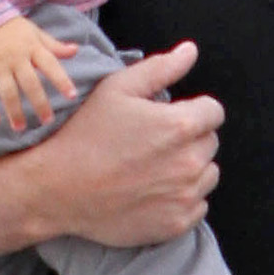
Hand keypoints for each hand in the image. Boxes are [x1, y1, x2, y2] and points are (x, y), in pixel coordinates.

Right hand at [0, 14, 80, 133]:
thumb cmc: (10, 29)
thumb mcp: (33, 32)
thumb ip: (53, 45)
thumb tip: (75, 50)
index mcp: (31, 48)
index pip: (50, 65)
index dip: (62, 80)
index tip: (72, 96)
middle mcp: (15, 58)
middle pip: (30, 84)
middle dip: (40, 104)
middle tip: (47, 121)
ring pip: (8, 92)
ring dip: (14, 112)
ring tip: (20, 128)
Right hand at [30, 44, 221, 246]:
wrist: (59, 189)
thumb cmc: (86, 135)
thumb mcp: (117, 89)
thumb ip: (160, 68)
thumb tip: (190, 51)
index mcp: (181, 126)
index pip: (213, 112)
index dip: (192, 110)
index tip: (169, 118)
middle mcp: (191, 162)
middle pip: (210, 143)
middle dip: (189, 138)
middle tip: (153, 143)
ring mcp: (186, 196)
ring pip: (207, 174)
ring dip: (190, 169)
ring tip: (153, 168)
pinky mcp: (178, 223)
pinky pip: (198, 206)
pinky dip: (183, 198)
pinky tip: (153, 192)